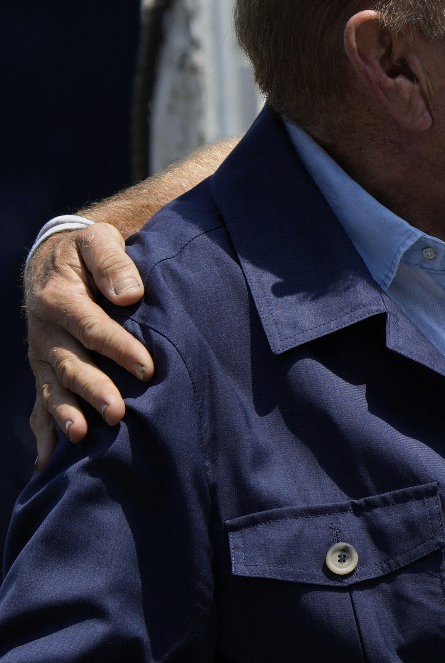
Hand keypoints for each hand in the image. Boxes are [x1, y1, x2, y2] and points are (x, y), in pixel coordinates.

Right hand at [23, 223, 152, 466]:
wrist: (54, 257)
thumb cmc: (87, 250)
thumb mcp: (98, 240)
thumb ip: (113, 262)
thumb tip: (130, 293)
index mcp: (58, 297)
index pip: (90, 326)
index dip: (118, 347)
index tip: (147, 367)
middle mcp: (45, 330)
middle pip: (70, 363)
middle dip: (93, 389)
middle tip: (118, 412)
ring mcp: (41, 353)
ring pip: (53, 387)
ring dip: (67, 412)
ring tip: (84, 435)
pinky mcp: (44, 368)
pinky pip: (39, 402)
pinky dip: (44, 430)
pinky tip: (49, 460)